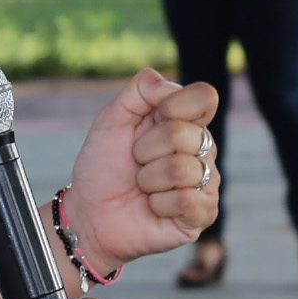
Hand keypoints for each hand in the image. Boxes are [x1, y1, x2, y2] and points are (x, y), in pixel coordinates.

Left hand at [70, 68, 221, 268]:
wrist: (90, 211)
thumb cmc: (103, 166)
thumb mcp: (113, 118)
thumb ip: (141, 89)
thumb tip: (168, 85)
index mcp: (187, 121)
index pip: (204, 97)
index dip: (172, 106)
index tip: (145, 123)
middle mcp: (203, 149)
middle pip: (183, 134)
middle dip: (145, 150)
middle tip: (137, 162)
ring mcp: (206, 182)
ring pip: (182, 169)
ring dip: (149, 180)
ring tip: (143, 187)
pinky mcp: (203, 213)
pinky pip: (187, 200)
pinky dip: (159, 204)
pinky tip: (154, 207)